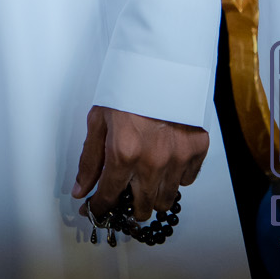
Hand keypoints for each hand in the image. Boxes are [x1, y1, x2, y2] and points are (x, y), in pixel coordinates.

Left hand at [71, 104, 207, 218]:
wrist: (160, 68)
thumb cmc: (126, 91)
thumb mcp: (98, 121)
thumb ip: (90, 160)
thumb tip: (81, 190)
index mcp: (123, 153)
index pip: (110, 195)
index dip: (101, 207)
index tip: (98, 211)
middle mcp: (153, 162)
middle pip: (143, 207)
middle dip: (130, 207)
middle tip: (125, 198)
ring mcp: (178, 158)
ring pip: (166, 200)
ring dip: (153, 197)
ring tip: (144, 183)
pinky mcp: (198, 150)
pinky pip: (187, 181)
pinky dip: (175, 179)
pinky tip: (165, 166)